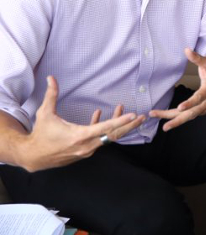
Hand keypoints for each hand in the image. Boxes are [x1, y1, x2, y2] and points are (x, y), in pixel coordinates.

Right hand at [22, 76, 144, 171]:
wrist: (33, 156)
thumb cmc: (41, 133)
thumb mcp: (45, 113)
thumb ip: (51, 95)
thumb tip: (51, 77)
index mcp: (79, 136)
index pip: (105, 128)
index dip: (120, 121)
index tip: (133, 115)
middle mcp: (86, 145)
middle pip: (113, 135)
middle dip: (129, 126)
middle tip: (142, 118)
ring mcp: (87, 150)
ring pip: (108, 138)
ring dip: (118, 126)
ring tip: (129, 115)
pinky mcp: (85, 152)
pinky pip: (99, 139)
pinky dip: (103, 129)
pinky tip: (99, 115)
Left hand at [150, 48, 205, 131]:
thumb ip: (197, 58)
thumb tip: (186, 50)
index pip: (199, 98)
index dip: (190, 103)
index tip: (180, 108)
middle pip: (191, 113)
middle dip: (176, 119)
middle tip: (164, 125)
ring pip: (190, 117)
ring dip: (176, 122)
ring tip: (164, 126)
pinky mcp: (204, 111)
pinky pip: (191, 116)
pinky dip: (181, 119)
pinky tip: (170, 120)